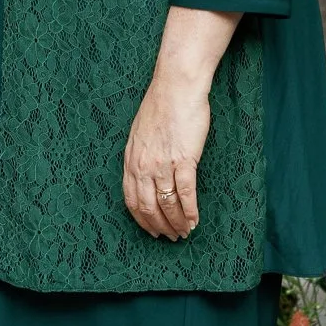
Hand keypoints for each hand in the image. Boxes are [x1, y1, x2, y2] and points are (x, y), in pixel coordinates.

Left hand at [121, 5, 238, 237]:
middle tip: (171, 238)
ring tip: (185, 232)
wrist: (176, 87)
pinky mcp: (183, 160)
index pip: (131, 199)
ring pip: (166, 204)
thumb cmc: (162, 106)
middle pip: (148, 207)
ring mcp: (162, 163)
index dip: (141, 219)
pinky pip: (185, 194)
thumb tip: (147, 172)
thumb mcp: (141, 132)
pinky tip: (195, 220)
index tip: (151, 230)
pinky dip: (190, 211)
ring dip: (176, 223)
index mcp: (131, 158)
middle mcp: (142, 165)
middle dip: (159, 226)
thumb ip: (141, 154)